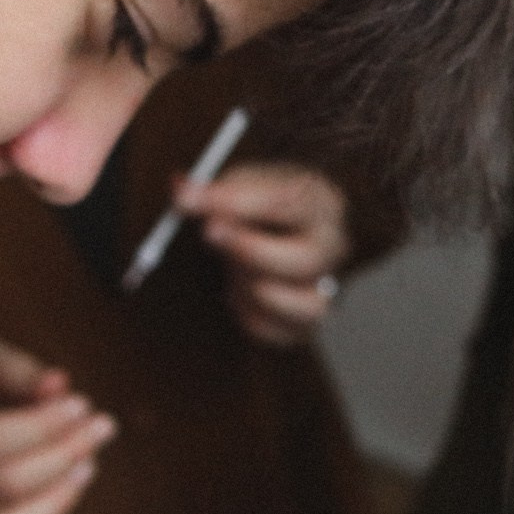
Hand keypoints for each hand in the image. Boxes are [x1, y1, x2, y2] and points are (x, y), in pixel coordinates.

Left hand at [180, 162, 348, 347]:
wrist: (276, 233)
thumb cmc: (261, 205)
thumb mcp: (240, 184)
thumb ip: (213, 192)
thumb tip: (182, 193)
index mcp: (320, 204)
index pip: (288, 204)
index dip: (240, 205)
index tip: (198, 204)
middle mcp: (331, 248)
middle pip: (302, 261)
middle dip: (249, 250)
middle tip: (209, 234)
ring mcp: (322, 289)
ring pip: (299, 305)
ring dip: (252, 288)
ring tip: (232, 269)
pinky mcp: (303, 324)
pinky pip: (272, 329)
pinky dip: (246, 312)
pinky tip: (238, 291)